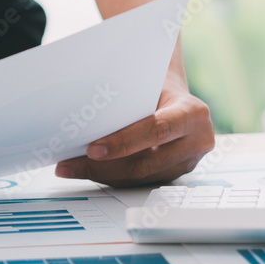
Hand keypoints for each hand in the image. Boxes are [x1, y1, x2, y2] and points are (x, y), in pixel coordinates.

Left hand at [55, 72, 214, 187]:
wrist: (172, 94)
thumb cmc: (154, 84)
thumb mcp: (144, 83)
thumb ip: (123, 98)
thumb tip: (80, 113)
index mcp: (192, 113)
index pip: (156, 130)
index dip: (123, 143)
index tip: (92, 149)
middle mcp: (196, 141)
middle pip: (145, 162)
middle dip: (101, 166)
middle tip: (69, 164)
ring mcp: (187, 162)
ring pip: (139, 177)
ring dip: (100, 174)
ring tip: (69, 167)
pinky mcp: (173, 173)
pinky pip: (138, 180)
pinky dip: (109, 176)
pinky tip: (86, 170)